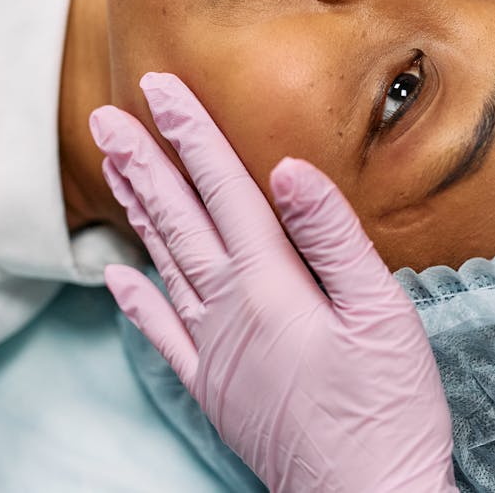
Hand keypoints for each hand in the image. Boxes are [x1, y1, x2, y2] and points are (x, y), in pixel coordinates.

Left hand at [90, 73, 455, 492]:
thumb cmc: (386, 406)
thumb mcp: (380, 311)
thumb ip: (331, 236)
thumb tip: (288, 169)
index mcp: (269, 285)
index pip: (223, 190)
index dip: (192, 135)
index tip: (160, 88)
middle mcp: (228, 313)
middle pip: (180, 221)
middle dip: (145, 163)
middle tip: (107, 117)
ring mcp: (214, 354)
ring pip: (165, 266)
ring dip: (138, 214)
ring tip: (114, 170)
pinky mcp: (214, 390)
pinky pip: (161, 337)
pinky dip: (136, 303)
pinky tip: (117, 277)